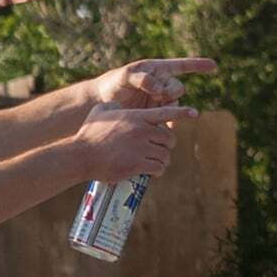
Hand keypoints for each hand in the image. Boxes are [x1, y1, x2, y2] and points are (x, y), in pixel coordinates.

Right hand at [71, 102, 196, 180]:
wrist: (81, 155)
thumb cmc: (88, 133)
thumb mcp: (100, 111)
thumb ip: (113, 106)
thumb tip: (117, 105)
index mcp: (136, 116)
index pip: (165, 112)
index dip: (182, 112)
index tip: (195, 113)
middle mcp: (141, 130)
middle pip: (169, 138)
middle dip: (166, 145)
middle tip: (159, 150)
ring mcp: (140, 147)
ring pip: (165, 155)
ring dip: (162, 160)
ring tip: (154, 163)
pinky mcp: (138, 164)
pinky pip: (158, 167)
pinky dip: (158, 171)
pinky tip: (152, 172)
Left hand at [91, 57, 218, 109]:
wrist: (103, 103)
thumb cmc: (112, 84)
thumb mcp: (124, 77)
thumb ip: (141, 79)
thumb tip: (159, 88)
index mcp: (157, 69)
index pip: (182, 66)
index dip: (199, 65)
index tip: (214, 66)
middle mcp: (162, 84)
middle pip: (178, 88)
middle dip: (170, 92)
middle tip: (157, 96)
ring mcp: (161, 100)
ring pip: (175, 104)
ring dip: (169, 108)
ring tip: (156, 111)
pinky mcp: (157, 114)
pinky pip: (169, 117)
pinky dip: (168, 121)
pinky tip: (165, 125)